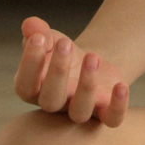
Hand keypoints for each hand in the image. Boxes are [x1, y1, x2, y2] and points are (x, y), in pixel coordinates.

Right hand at [15, 15, 129, 125]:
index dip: (30, 63)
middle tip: (65, 43)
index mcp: (32, 90)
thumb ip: (38, 32)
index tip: (38, 37)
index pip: (24, 85)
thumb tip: (30, 25)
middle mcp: (54, 106)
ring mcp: (79, 111)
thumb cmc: (62, 51)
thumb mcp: (50, 38)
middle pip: (50, 100)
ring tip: (92, 56)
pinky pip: (112, 119)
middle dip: (57, 72)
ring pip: (80, 111)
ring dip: (87, 85)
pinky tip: (120, 86)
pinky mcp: (105, 112)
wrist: (91, 62)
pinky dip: (118, 106)